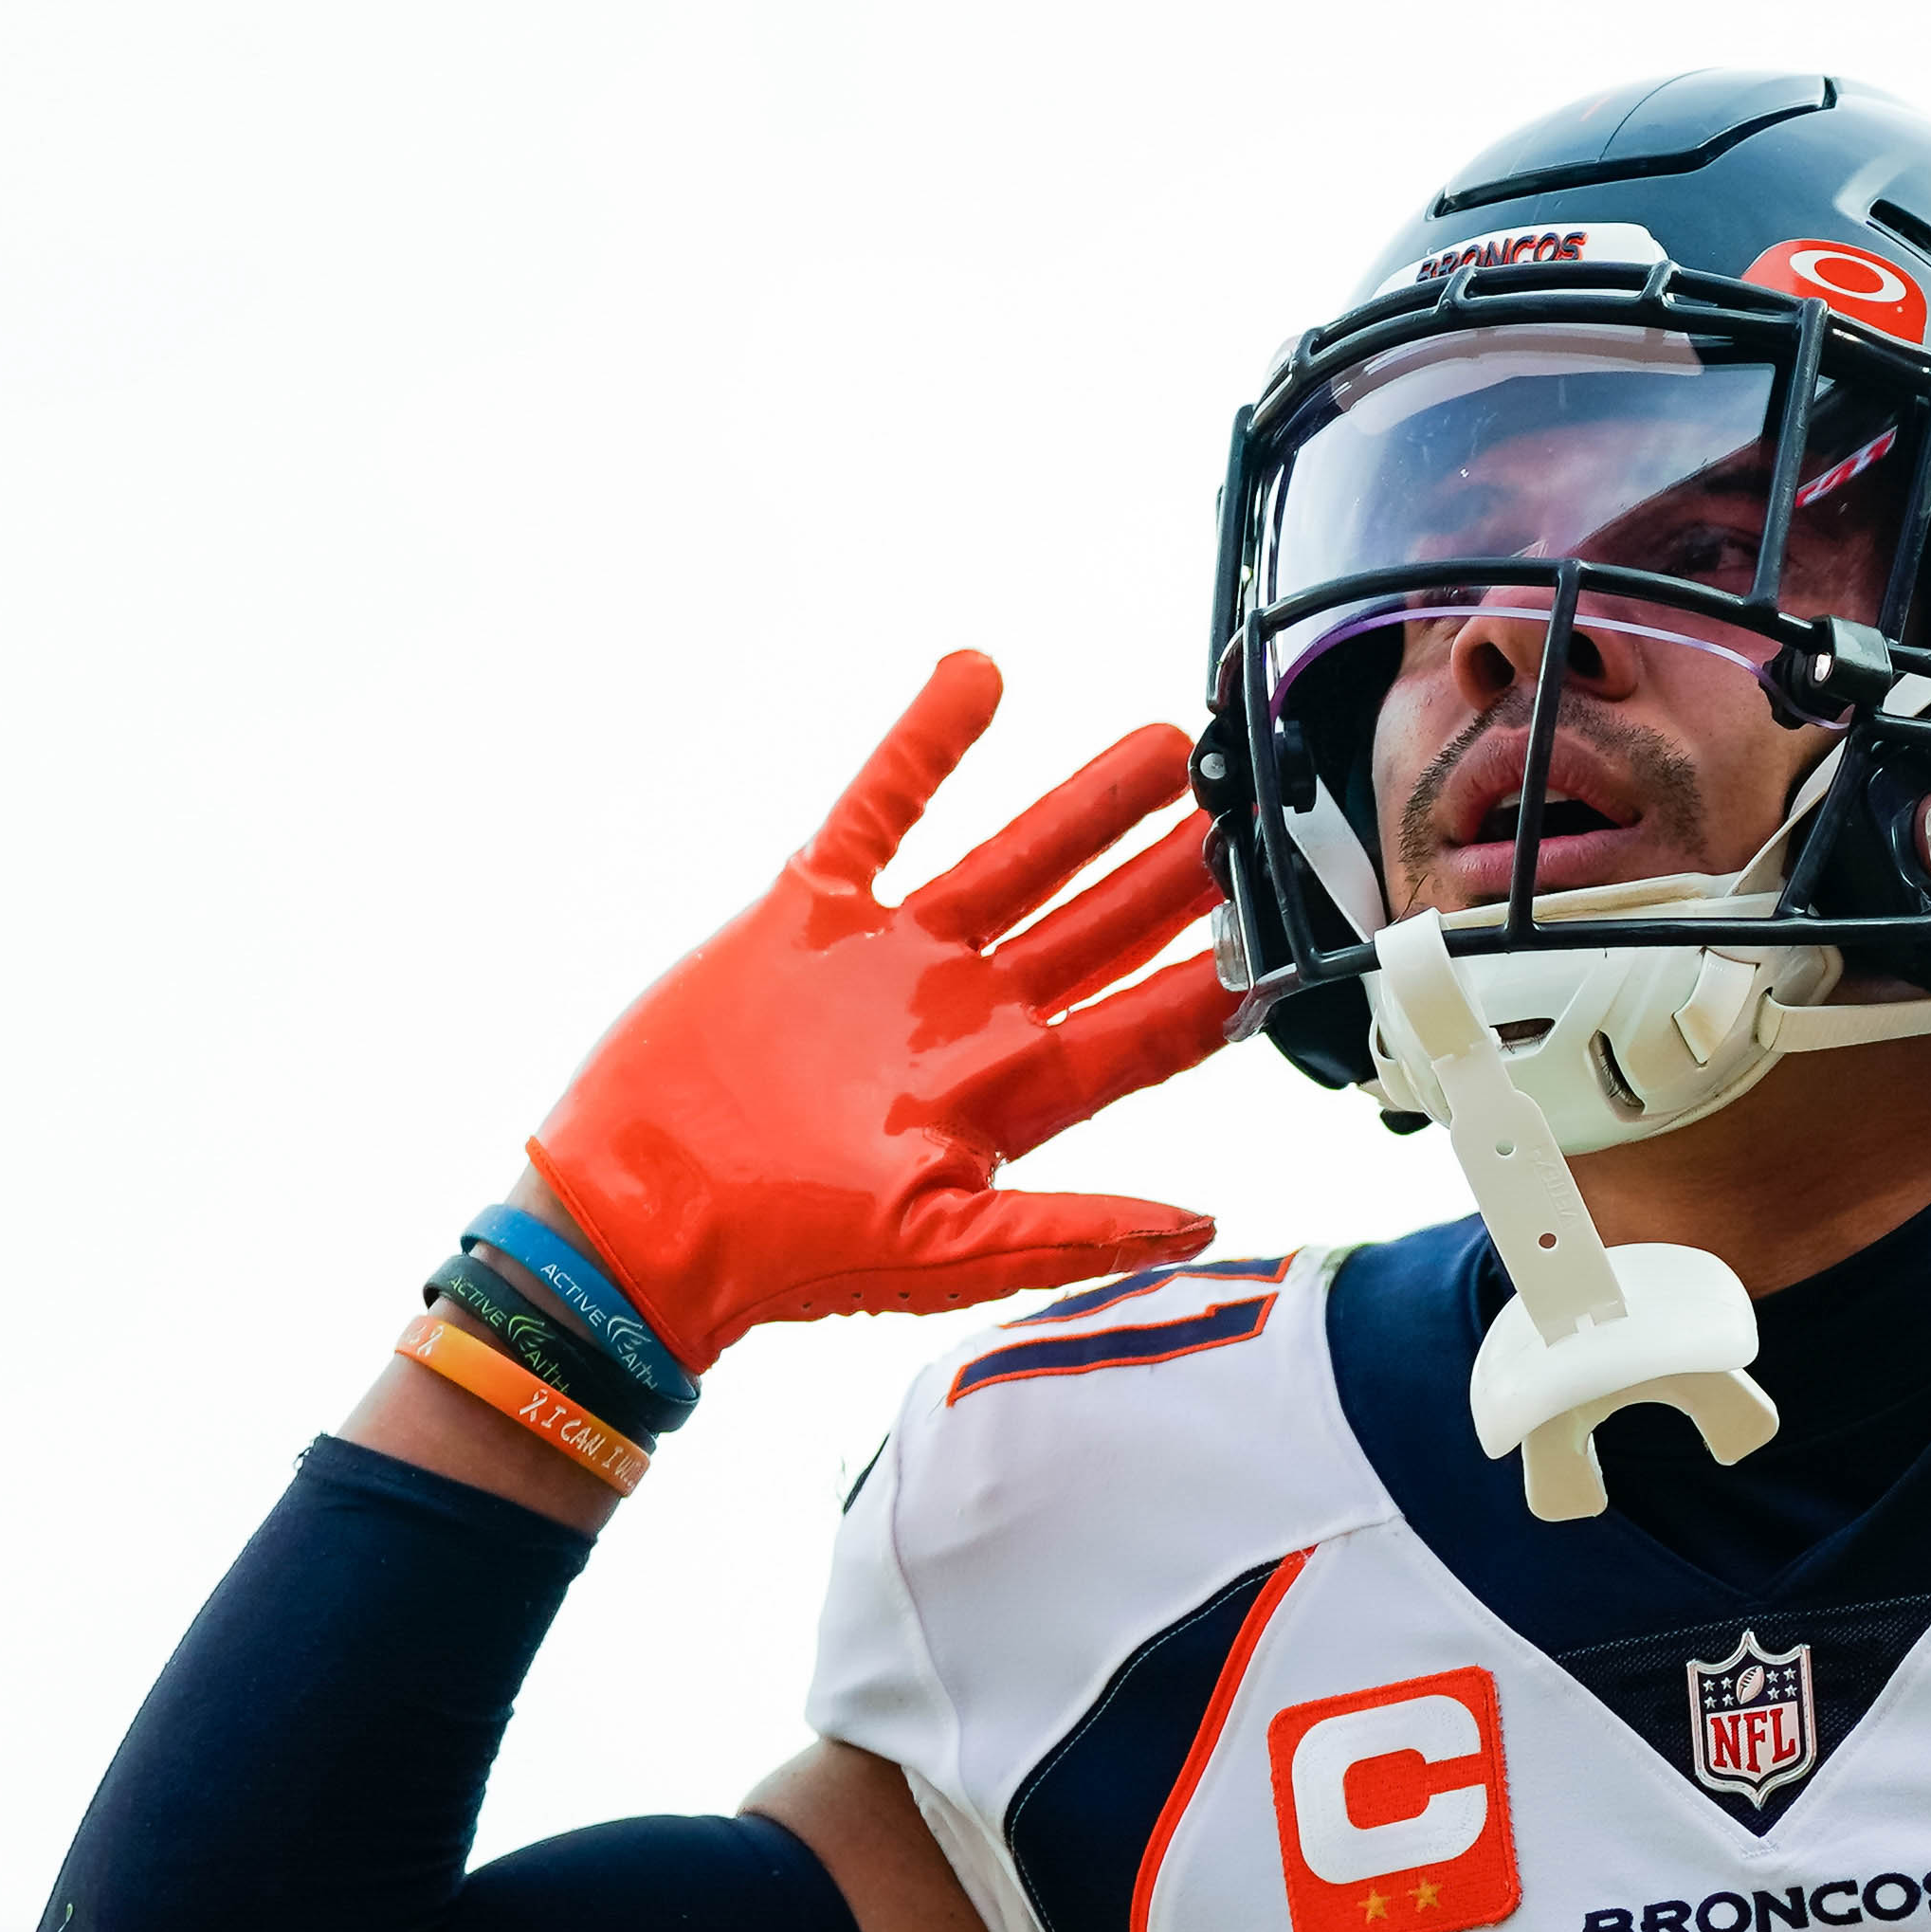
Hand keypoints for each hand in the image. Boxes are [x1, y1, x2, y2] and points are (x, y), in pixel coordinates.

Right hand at [524, 654, 1244, 1370]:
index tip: (1288, 938)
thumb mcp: (940, 1256)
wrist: (642, 1217)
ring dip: (1084, 803)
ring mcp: (894, 959)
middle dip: (1175, 875)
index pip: (1144, 1029)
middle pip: (1101, 928)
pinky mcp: (812, 915)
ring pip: (1014, 858)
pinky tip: (977, 675)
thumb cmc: (784, 1253)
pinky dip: (925, 745)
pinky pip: (880, 809)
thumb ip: (1068, 1230)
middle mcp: (968, 1016)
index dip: (1219, 983)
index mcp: (1010, 1094)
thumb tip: (1195, 1225)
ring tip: (1160, 747)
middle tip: (1247, 813)